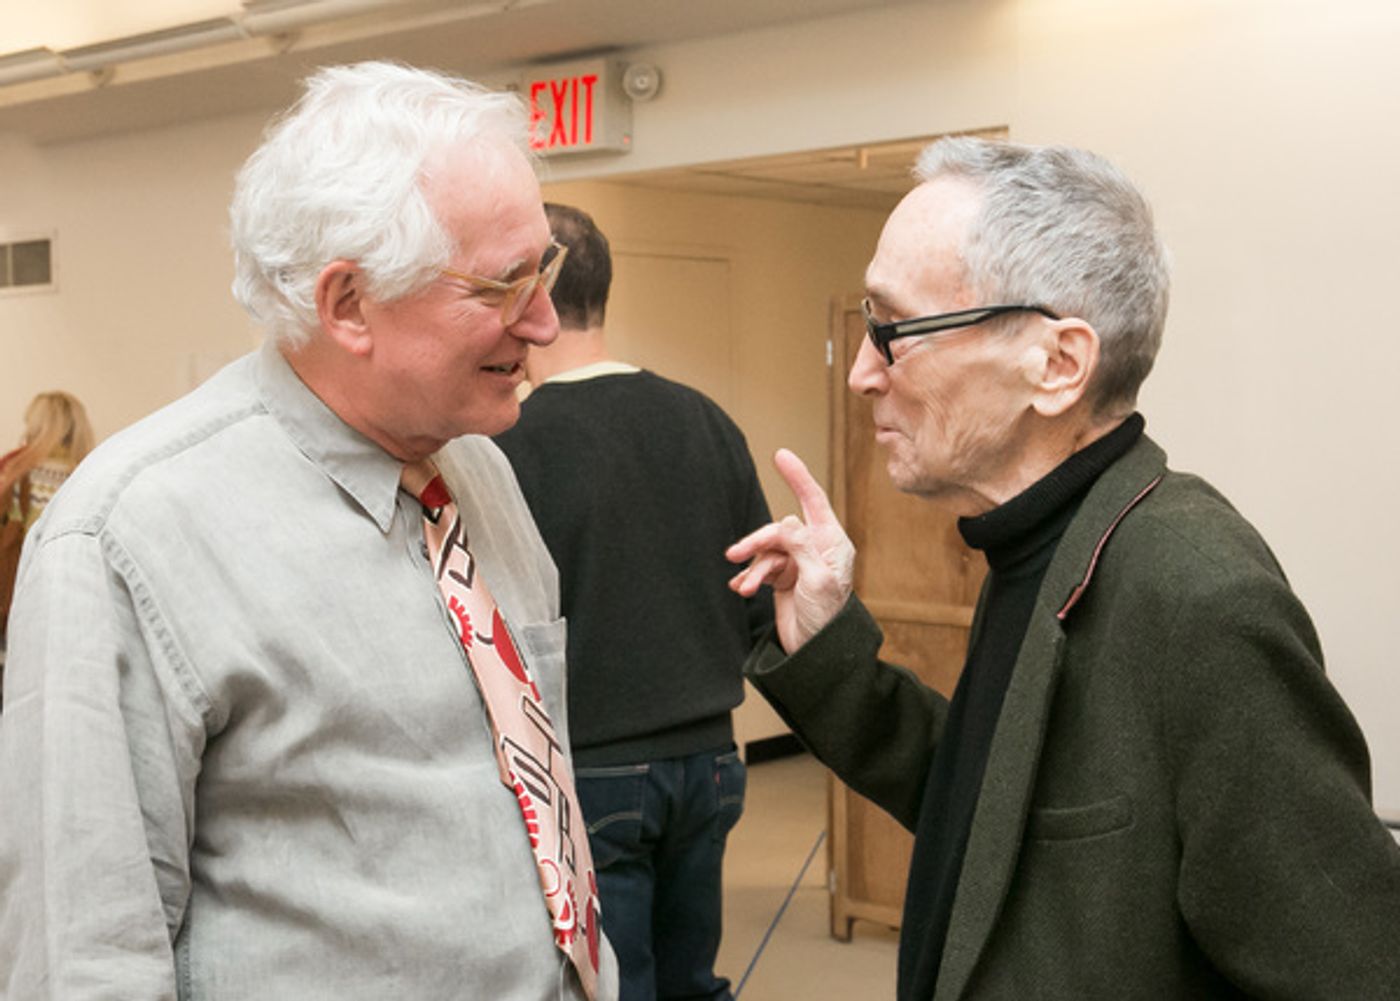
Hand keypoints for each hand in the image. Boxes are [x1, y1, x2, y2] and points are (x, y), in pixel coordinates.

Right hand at [726, 448, 854, 652]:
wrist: (816, 652)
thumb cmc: (826, 618)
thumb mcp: (817, 581)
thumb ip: (802, 548)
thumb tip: (788, 519)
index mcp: (831, 543)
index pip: (813, 500)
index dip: (797, 476)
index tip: (780, 455)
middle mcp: (815, 548)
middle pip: (780, 529)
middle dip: (757, 541)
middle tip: (735, 554)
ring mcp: (797, 562)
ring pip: (767, 549)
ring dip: (752, 566)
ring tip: (742, 585)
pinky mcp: (782, 577)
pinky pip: (761, 567)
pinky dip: (750, 576)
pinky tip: (742, 589)